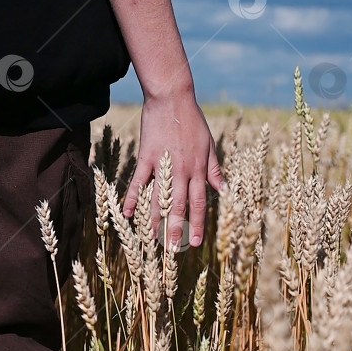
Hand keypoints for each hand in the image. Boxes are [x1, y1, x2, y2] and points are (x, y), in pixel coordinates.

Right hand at [122, 92, 223, 248]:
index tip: (195, 243)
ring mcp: (163, 165)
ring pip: (158, 198)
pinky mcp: (147, 157)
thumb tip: (223, 189)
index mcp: (198, 169)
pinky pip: (139, 182)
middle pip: (179, 206)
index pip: (198, 203)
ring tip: (152, 240)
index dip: (197, 224)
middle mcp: (182, 171)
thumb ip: (214, 169)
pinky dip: (133, 198)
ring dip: (155, 220)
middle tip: (173, 251)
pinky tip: (128, 214)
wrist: (172, 99)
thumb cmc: (193, 121)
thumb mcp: (209, 144)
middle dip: (176, 230)